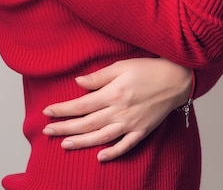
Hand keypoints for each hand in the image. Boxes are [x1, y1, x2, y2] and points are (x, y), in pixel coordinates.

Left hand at [42, 57, 191, 161]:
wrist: (175, 79)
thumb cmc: (148, 68)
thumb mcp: (121, 66)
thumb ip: (99, 77)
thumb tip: (78, 82)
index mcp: (113, 93)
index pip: (81, 105)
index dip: (63, 109)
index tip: (47, 112)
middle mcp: (120, 111)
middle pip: (87, 123)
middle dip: (65, 127)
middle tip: (47, 131)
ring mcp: (131, 123)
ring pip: (102, 137)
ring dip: (82, 142)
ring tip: (65, 145)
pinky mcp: (142, 131)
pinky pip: (125, 145)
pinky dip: (112, 153)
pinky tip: (99, 157)